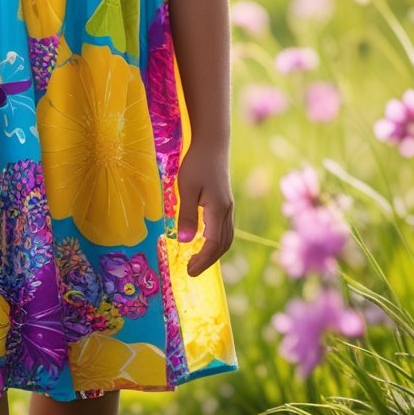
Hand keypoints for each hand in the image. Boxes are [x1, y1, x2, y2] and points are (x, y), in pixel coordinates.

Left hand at [175, 140, 233, 277]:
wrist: (212, 143)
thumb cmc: (197, 163)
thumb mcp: (186, 188)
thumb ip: (187, 214)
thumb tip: (185, 241)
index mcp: (218, 210)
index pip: (213, 244)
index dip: (202, 260)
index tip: (189, 271)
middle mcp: (227, 211)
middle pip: (223, 244)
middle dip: (208, 260)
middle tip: (192, 270)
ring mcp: (228, 206)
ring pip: (226, 237)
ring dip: (214, 252)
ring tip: (198, 260)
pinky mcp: (225, 201)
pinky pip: (224, 229)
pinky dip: (216, 241)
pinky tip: (204, 240)